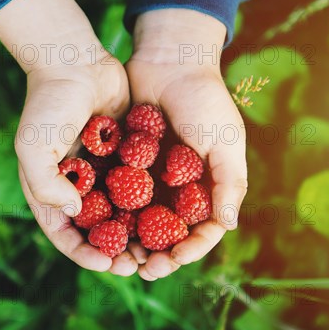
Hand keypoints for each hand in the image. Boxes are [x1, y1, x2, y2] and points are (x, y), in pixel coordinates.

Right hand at [0, 0, 146, 274]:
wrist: (75, 62)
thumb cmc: (48, 104)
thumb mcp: (32, 146)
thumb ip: (45, 185)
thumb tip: (76, 214)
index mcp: (50, 189)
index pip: (64, 234)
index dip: (83, 253)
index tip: (104, 263)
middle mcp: (76, 187)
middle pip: (96, 231)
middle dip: (115, 251)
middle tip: (137, 265)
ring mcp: (101, 173)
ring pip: (120, 213)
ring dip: (136, 233)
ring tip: (156, 249)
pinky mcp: (123, 158)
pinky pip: (137, 187)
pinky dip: (149, 203)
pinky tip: (169, 215)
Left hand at [126, 9, 247, 280]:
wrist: (170, 61)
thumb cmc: (205, 99)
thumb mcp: (225, 139)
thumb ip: (229, 181)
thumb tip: (227, 225)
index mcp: (207, 186)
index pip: (202, 230)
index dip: (189, 250)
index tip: (171, 261)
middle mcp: (180, 187)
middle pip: (168, 233)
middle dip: (157, 253)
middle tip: (139, 268)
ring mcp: (153, 176)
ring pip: (141, 219)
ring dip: (131, 240)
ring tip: (117, 255)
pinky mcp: (129, 163)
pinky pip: (120, 193)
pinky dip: (113, 211)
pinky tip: (99, 224)